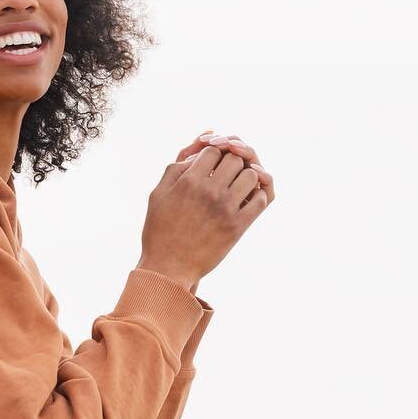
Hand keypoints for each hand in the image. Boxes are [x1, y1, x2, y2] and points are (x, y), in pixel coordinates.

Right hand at [139, 137, 273, 287]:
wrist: (168, 268)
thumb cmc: (159, 231)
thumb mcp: (157, 195)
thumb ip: (175, 170)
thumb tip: (197, 155)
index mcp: (189, 181)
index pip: (213, 150)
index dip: (214, 154)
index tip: (212, 166)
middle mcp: (209, 191)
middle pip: (235, 159)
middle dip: (232, 163)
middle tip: (227, 174)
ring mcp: (225, 209)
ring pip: (251, 176)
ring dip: (247, 177)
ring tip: (238, 186)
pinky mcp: (237, 227)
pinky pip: (259, 200)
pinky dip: (257, 196)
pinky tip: (247, 201)